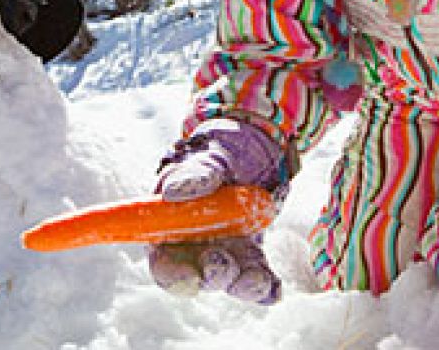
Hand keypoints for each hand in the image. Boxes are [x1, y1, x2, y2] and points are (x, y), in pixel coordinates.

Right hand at [148, 118, 286, 304]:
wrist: (252, 149)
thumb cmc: (218, 152)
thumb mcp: (207, 159)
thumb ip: (193, 175)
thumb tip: (174, 193)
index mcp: (171, 228)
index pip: (164, 262)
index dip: (172, 275)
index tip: (189, 276)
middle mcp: (194, 247)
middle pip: (197, 277)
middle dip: (211, 276)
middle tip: (224, 263)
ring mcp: (224, 251)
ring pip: (230, 279)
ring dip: (242, 284)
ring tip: (258, 278)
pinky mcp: (251, 253)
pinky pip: (257, 275)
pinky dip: (266, 287)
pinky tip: (274, 289)